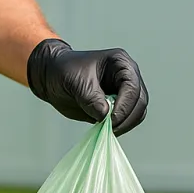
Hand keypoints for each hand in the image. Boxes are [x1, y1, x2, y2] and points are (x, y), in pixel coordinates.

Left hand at [26, 38, 148, 135]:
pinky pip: (128, 120)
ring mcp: (124, 92)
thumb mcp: (76, 82)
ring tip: (106, 129)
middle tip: (109, 128)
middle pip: (140, 101)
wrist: (53, 77)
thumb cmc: (64, 71)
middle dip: (127, 117)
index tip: (111, 119)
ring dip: (125, 124)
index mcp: (120, 63)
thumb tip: (105, 115)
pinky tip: (106, 129)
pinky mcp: (119, 106)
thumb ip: (91, 98)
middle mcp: (127, 77)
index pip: (132, 87)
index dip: (125, 105)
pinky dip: (120, 127)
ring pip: (137, 113)